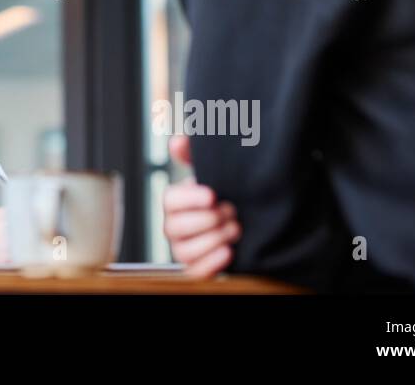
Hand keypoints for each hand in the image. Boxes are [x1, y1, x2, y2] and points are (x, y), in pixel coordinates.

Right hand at [163, 135, 240, 276]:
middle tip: (230, 211)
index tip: (212, 195)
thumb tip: (177, 142)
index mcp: (176, 202)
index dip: (189, 198)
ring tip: (235, 228)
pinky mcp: (198, 268)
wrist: (246, 220)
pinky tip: (229, 251)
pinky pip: (195, 272)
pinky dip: (212, 263)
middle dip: (207, 220)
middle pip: (174, 227)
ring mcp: (185, 249)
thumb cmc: (224, 195)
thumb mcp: (212, 172)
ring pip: (184, 251)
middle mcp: (175, 227)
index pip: (169, 200)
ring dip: (213, 240)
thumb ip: (194, 154)